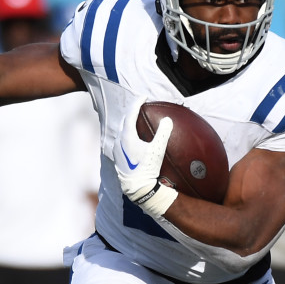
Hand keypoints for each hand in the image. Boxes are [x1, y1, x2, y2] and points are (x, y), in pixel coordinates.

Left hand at [115, 100, 176, 218]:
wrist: (136, 187)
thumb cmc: (147, 168)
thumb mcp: (158, 150)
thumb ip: (163, 133)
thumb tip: (168, 120)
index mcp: (126, 135)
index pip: (131, 113)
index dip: (137, 102)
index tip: (145, 96)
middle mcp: (118, 140)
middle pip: (124, 119)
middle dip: (132, 111)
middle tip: (141, 105)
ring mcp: (116, 148)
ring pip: (121, 129)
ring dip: (129, 122)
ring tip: (137, 119)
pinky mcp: (117, 156)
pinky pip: (121, 138)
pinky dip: (128, 132)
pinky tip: (134, 137)